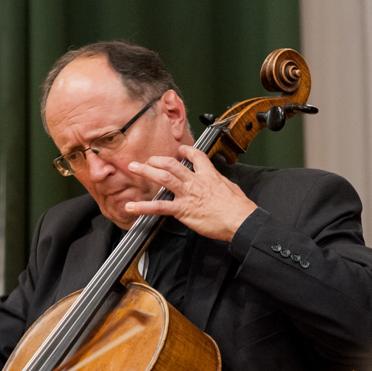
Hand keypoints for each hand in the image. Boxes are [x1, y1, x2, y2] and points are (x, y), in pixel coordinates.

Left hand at [124, 145, 257, 241]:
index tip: (181, 150)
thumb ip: (221, 184)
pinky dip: (143, 207)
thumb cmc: (239, 208)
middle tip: (147, 159)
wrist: (240, 220)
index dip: (187, 151)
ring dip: (146, 171)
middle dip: (157, 160)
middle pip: (172, 164)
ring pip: (163, 178)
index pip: (196, 157)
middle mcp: (195, 182)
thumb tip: (219, 184)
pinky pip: (160, 207)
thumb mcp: (231, 188)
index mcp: (209, 176)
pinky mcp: (183, 210)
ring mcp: (187, 194)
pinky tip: (131, 207)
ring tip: (134, 168)